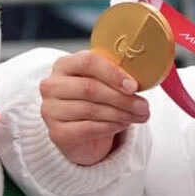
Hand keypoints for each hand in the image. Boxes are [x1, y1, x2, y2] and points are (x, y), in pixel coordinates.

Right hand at [38, 49, 149, 166]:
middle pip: (90, 88)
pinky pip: (88, 129)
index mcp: (64, 65)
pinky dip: (110, 126)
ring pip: (91, 110)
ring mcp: (51, 110)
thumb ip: (115, 75)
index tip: (134, 86)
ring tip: (140, 116)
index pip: (88, 62)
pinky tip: (123, 124)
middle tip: (143, 105)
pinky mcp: (57, 133)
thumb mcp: (102, 81)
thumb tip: (140, 79)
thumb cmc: (93, 100)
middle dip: (121, 98)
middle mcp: (52, 86)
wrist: (79, 131)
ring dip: (121, 114)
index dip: (113, 74)